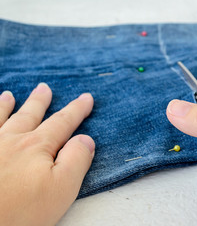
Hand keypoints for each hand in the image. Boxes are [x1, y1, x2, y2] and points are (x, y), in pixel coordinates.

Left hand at [0, 83, 94, 225]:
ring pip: (0, 118)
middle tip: (45, 88)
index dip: (77, 110)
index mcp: (37, 147)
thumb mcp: (61, 189)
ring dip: (6, 105)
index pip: (62, 123)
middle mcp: (12, 140)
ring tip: (9, 95)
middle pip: (29, 115)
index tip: (87, 98)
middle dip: (40, 102)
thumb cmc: (20, 211)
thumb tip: (86, 139)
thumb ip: (77, 160)